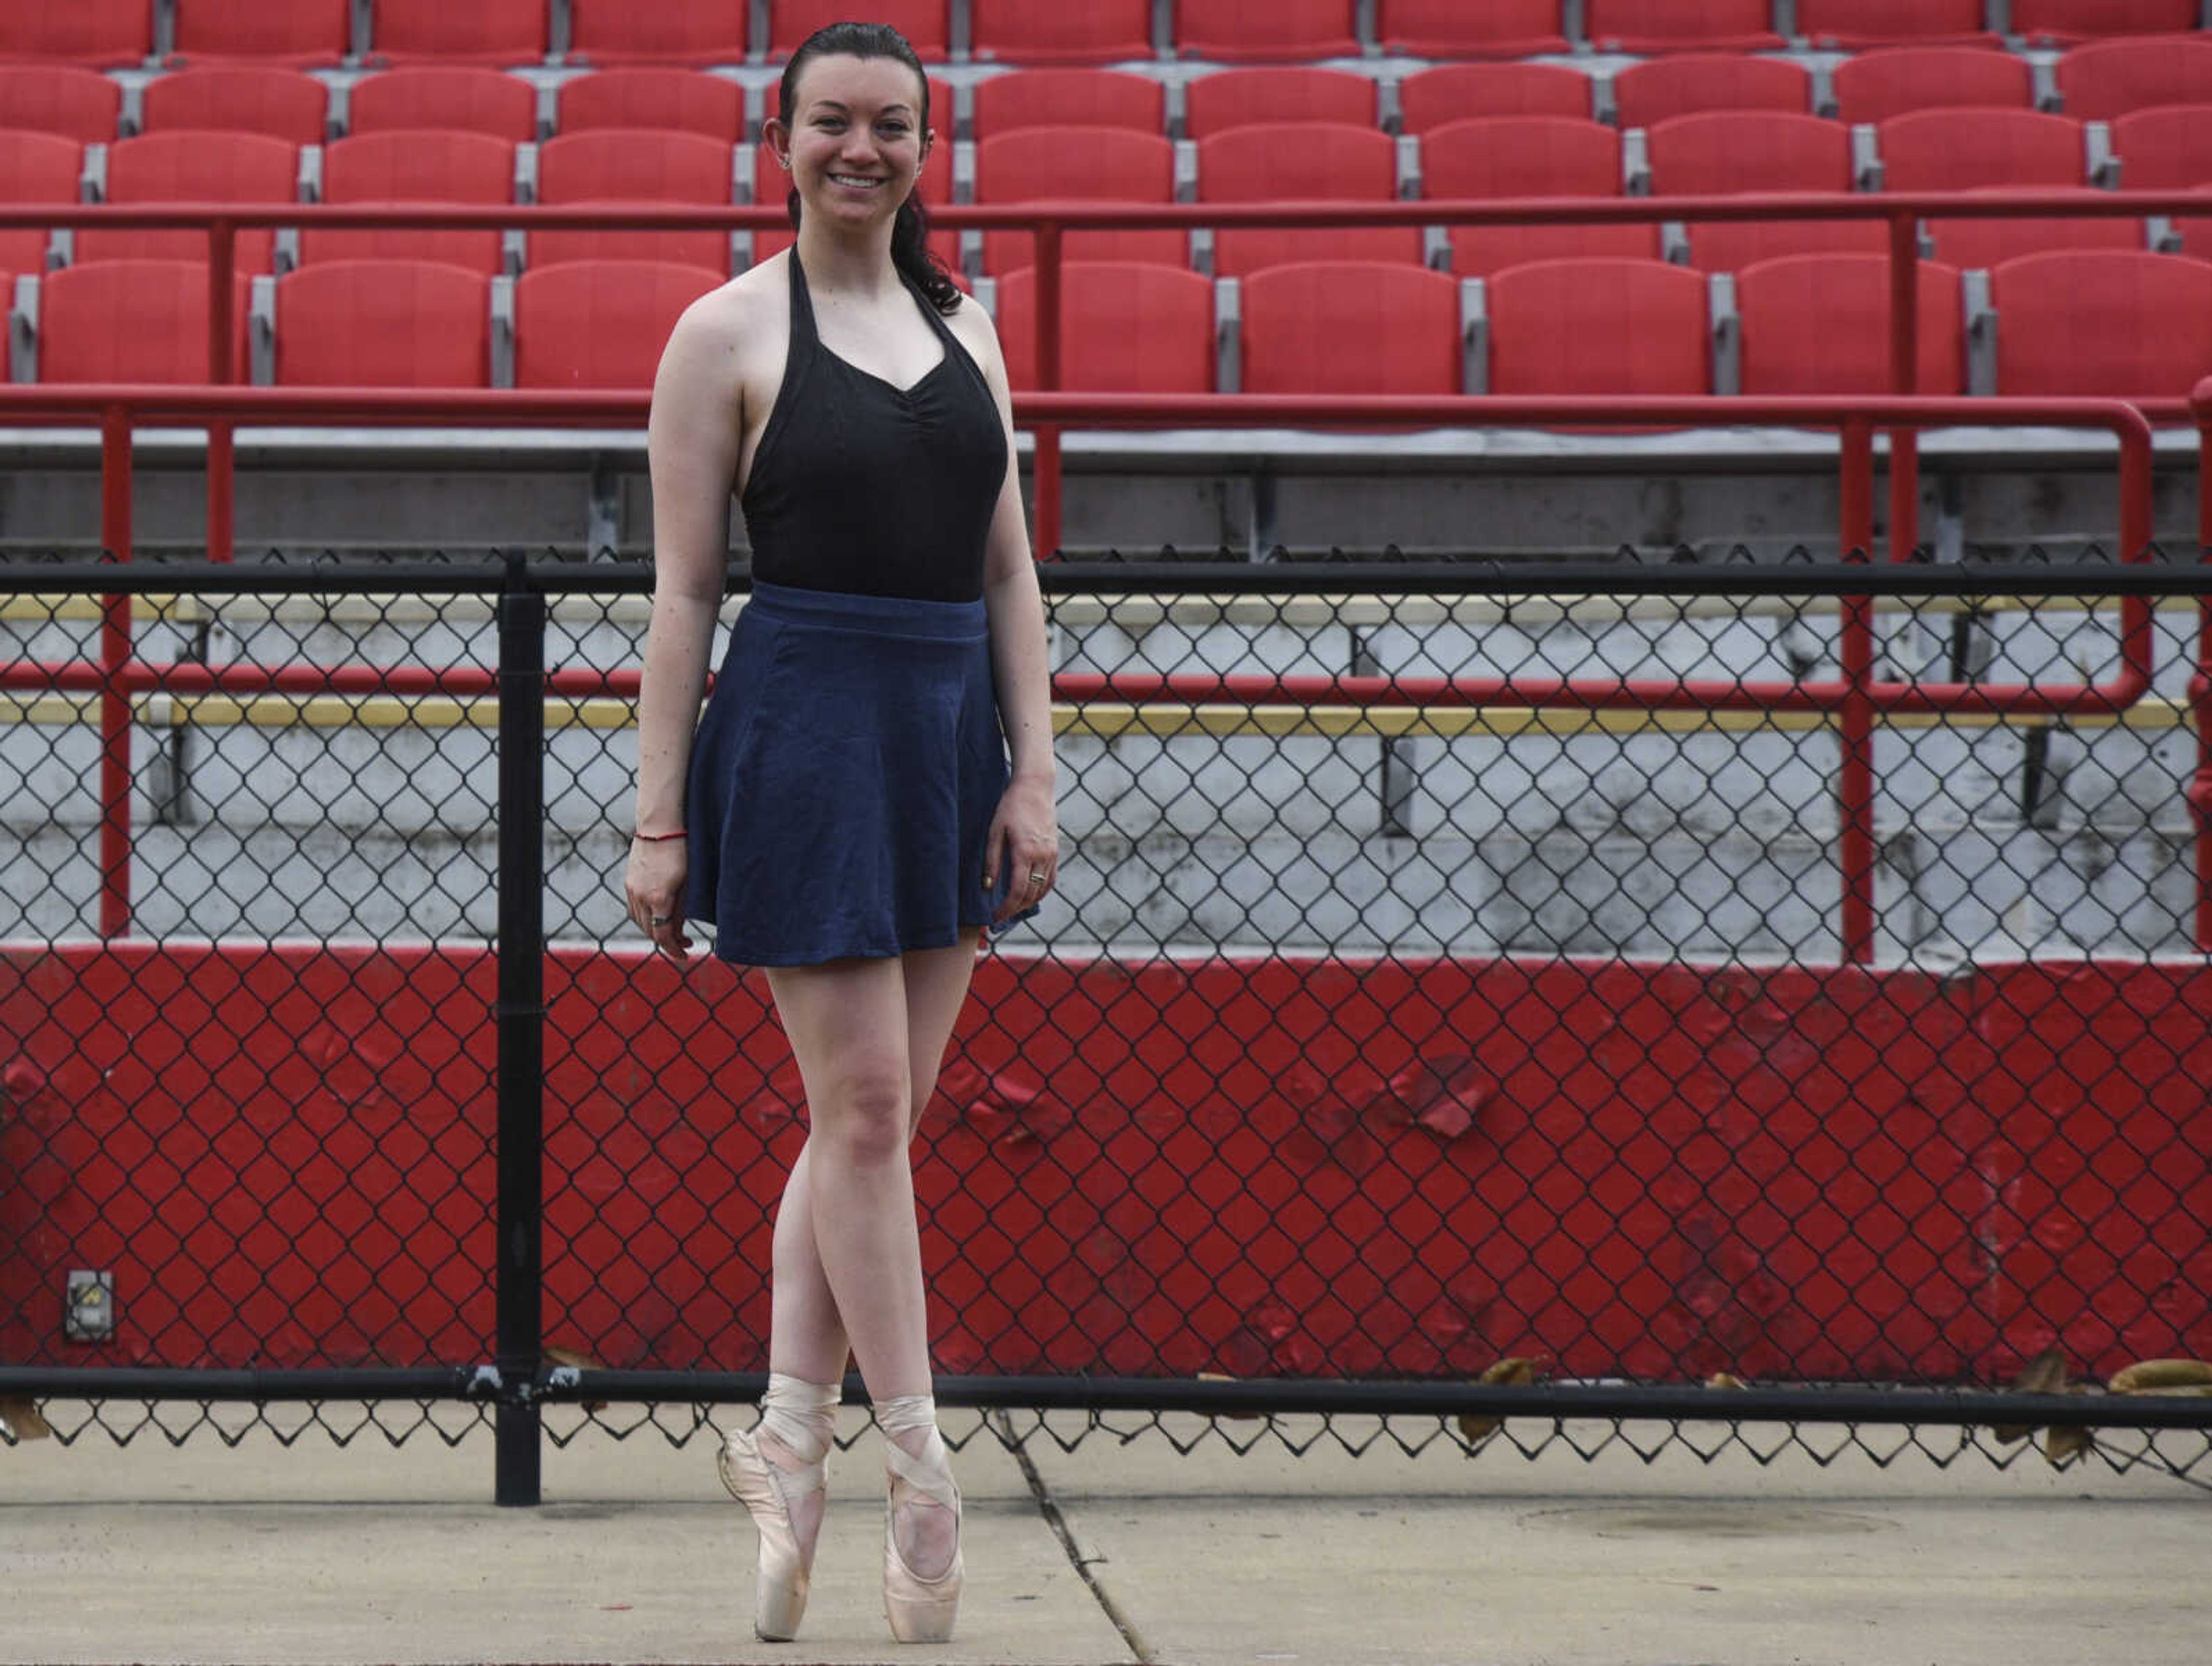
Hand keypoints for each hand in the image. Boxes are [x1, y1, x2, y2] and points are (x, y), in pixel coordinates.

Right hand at [624, 836, 692, 962]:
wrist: (659, 828)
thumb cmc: (680, 854)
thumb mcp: (686, 884)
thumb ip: (679, 911)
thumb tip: (677, 934)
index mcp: (659, 899)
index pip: (663, 936)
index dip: (675, 949)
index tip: (686, 954)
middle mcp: (641, 897)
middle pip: (650, 932)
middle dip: (668, 942)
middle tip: (684, 943)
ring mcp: (632, 890)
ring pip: (640, 923)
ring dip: (655, 931)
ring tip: (672, 931)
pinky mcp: (628, 884)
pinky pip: (634, 910)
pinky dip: (645, 919)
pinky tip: (656, 917)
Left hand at [984, 774, 1057, 925]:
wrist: (1035, 787)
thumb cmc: (1010, 807)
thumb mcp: (995, 831)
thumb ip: (992, 860)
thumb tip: (988, 886)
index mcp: (1025, 852)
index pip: (1017, 891)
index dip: (1006, 908)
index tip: (994, 917)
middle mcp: (1042, 856)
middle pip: (1031, 894)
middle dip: (1015, 909)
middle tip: (1000, 917)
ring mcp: (1051, 854)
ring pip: (1043, 889)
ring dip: (1028, 903)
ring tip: (1012, 909)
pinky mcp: (1055, 851)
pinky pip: (1051, 879)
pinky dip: (1041, 892)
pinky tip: (1029, 895)